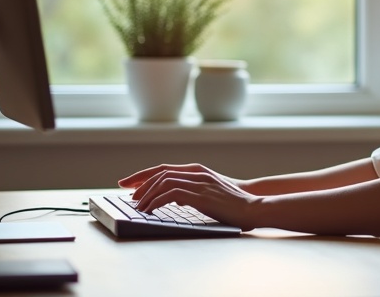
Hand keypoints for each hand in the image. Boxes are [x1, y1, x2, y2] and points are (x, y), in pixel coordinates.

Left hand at [118, 163, 260, 229]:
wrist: (252, 207)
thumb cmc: (233, 204)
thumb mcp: (209, 195)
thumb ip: (193, 192)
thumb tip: (177, 198)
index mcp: (198, 171)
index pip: (164, 169)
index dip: (144, 175)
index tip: (129, 183)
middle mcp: (196, 173)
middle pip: (160, 173)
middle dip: (140, 183)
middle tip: (127, 194)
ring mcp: (199, 182)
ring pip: (163, 181)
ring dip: (147, 194)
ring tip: (138, 206)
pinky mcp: (200, 194)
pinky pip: (170, 194)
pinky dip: (156, 201)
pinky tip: (149, 210)